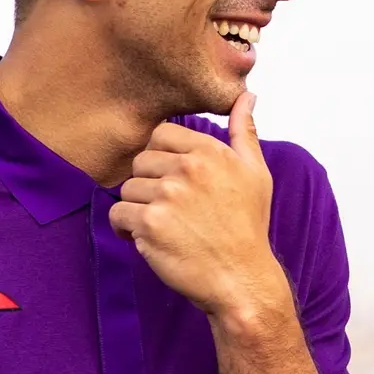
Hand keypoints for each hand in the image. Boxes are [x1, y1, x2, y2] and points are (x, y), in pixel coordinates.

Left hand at [110, 92, 293, 325]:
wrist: (242, 278)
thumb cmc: (248, 227)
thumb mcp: (256, 174)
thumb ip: (245, 132)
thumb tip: (246, 95)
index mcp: (209, 152)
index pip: (160, 134)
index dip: (162, 159)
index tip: (176, 182)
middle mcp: (187, 169)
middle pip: (140, 162)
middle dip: (149, 185)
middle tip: (172, 210)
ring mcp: (167, 196)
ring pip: (127, 190)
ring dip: (139, 209)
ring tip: (164, 227)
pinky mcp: (149, 224)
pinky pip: (117, 215)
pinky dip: (126, 230)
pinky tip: (149, 240)